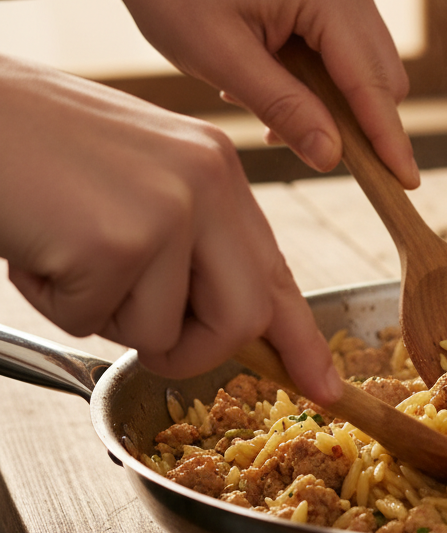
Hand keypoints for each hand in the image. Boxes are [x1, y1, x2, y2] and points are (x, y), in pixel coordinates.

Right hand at [0, 57, 342, 402]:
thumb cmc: (37, 147)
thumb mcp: (139, 178)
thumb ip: (192, 240)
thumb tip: (228, 319)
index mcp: (218, 169)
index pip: (276, 270)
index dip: (300, 337)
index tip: (323, 385)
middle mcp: (208, 185)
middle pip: (244, 318)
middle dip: (195, 352)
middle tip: (149, 343)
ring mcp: (168, 212)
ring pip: (160, 332)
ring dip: (102, 314)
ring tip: (65, 251)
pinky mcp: (117, 242)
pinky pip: (92, 321)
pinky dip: (54, 301)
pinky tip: (37, 245)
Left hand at [106, 0, 420, 187]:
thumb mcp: (221, 60)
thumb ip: (285, 109)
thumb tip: (334, 158)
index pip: (370, 81)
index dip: (388, 138)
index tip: (407, 183)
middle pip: (381, 76)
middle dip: (355, 122)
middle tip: (299, 147)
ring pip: (366, 66)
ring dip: (333, 102)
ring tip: (267, 109)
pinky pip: (347, 49)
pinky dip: (323, 80)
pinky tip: (274, 84)